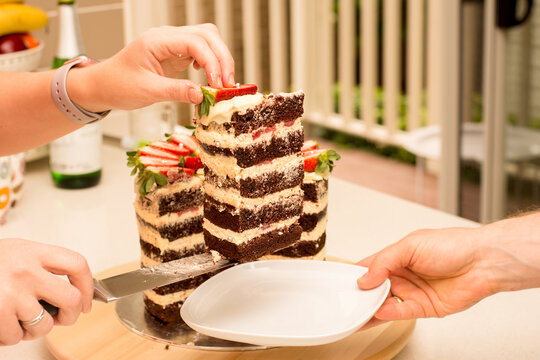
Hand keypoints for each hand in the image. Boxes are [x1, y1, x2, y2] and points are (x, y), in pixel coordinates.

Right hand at [0, 239, 92, 344]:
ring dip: (36, 329)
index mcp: (33, 252)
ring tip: (23, 319)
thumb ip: (43, 265)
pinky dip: (11, 336)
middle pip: (71, 299)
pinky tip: (3, 322)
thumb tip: (74, 291)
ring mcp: (11, 294)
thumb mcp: (17, 251)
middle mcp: (26, 271)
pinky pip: (15, 337)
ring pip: (44, 324)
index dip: (88, 285)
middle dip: (70, 315)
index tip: (87, 300)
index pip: (77, 264)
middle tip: (61, 317)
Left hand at [69, 24, 234, 110]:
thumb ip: (175, 91)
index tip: (218, 84)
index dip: (212, 62)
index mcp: (157, 40)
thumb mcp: (146, 91)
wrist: (103, 85)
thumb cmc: (118, 85)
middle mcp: (167, 37)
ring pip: (207, 39)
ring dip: (219, 59)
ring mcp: (173, 43)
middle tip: (227, 84)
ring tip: (222, 83)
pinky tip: (209, 78)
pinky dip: (211, 63)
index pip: (195, 41)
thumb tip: (202, 95)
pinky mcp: (176, 53)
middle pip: (207, 34)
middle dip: (222, 58)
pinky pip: (201, 51)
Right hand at [356, 227, 493, 328]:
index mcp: (396, 257)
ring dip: (370, 308)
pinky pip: (401, 312)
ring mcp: (412, 292)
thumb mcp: (410, 245)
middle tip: (345, 300)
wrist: (482, 262)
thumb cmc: (453, 245)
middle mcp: (402, 275)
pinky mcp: (423, 308)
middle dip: (360, 295)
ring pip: (385, 303)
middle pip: (374, 288)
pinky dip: (388, 314)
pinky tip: (378, 312)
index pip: (369, 266)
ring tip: (356, 312)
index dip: (355, 274)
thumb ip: (384, 262)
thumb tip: (365, 278)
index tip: (341, 282)